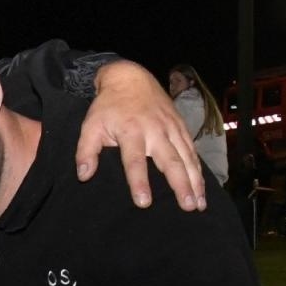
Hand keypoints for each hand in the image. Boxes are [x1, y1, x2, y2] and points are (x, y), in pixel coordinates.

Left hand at [77, 60, 205, 210]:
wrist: (130, 78)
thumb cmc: (108, 106)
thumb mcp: (91, 125)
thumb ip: (86, 151)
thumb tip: (84, 176)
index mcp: (131, 131)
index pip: (135, 161)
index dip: (139, 182)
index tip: (144, 202)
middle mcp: (155, 131)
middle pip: (170, 161)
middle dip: (180, 185)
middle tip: (186, 207)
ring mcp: (171, 128)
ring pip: (187, 157)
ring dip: (195, 181)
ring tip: (199, 204)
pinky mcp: (181, 126)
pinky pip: (192, 150)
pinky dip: (198, 169)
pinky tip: (202, 187)